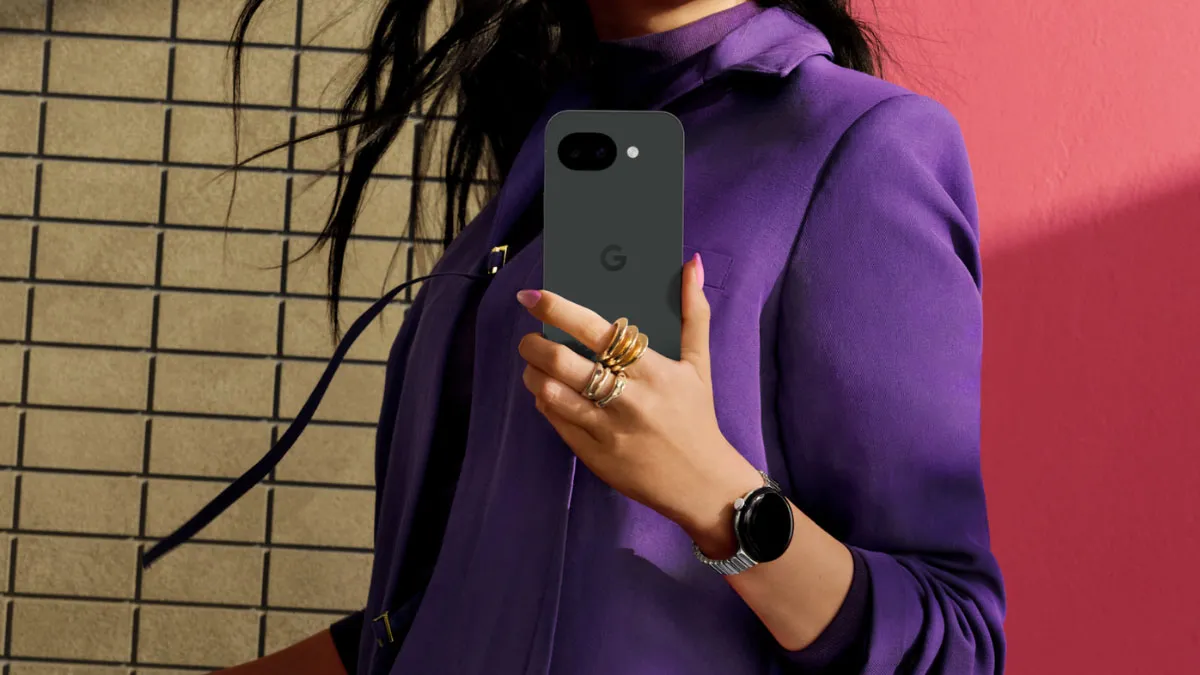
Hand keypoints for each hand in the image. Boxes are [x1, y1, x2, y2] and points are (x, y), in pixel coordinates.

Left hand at [516, 253, 761, 555]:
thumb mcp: (699, 364)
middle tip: (529, 337)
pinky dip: (544, 400)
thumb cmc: (697, 416)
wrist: (701, 483)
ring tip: (534, 364)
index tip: (531, 296)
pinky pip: (555, 420)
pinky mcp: (592, 454)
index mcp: (651, 369)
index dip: (557, 309)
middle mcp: (626, 397)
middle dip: (534, 343)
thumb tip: (692, 263)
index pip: (594, 330)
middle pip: (561, 361)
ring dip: (532, 372)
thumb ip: (694, 311)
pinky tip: (548, 391)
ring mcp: (606, 428)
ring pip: (549, 391)